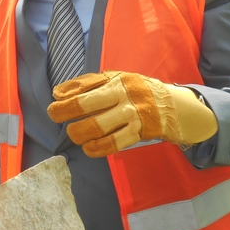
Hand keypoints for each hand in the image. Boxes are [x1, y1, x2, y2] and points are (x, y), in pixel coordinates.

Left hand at [47, 71, 218, 157]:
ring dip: (80, 132)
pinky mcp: (139, 131)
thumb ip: (88, 84)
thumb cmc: (138, 92)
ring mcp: (132, 113)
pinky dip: (97, 148)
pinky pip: (113, 143)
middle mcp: (124, 94)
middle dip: (66, 111)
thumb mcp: (117, 80)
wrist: (175, 106)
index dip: (67, 94)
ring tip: (74, 135)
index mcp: (117, 80)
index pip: (87, 85)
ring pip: (98, 125)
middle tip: (55, 117)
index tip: (54, 101)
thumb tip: (58, 93)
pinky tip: (88, 149)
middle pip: (88, 103)